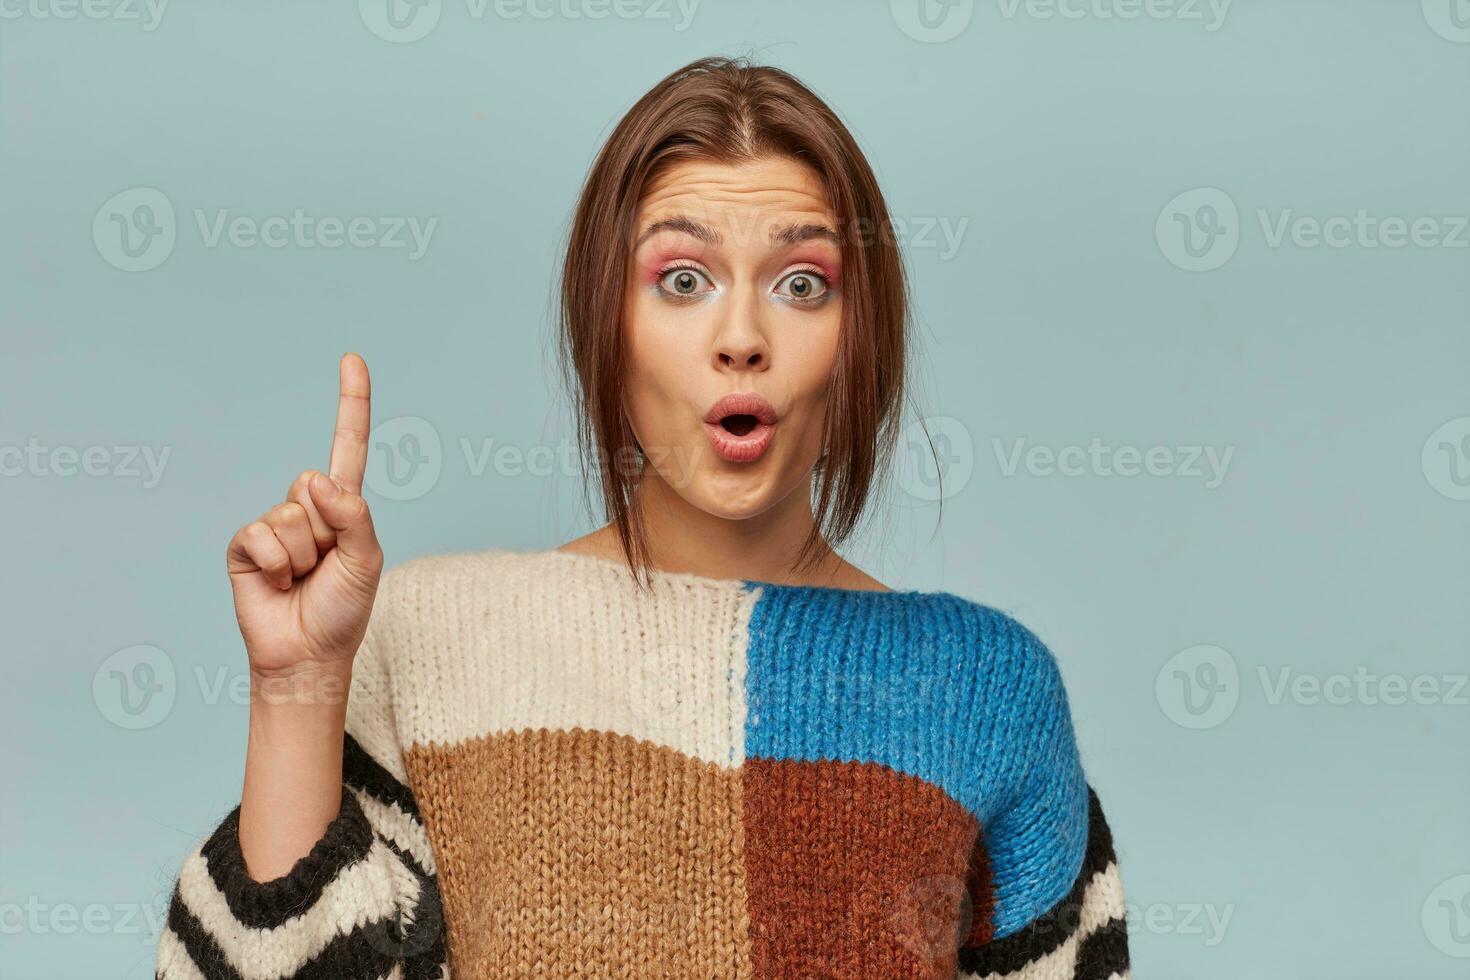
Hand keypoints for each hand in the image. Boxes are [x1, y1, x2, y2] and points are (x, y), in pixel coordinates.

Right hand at [226, 353, 382, 683]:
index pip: (348, 446)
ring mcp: (273, 525)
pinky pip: (260, 535)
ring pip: (290, 515)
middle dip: (325, 532)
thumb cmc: (343, 610)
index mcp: (343, 507)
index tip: (352, 358)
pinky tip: (276, 583)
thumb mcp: (366, 560)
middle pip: (314, 487)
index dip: (351, 403)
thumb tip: (318, 480)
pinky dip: (273, 563)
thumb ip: (353, 516)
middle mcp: (307, 508)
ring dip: (301, 555)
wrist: (307, 655)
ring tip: (302, 580)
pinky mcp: (244, 546)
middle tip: (324, 567)